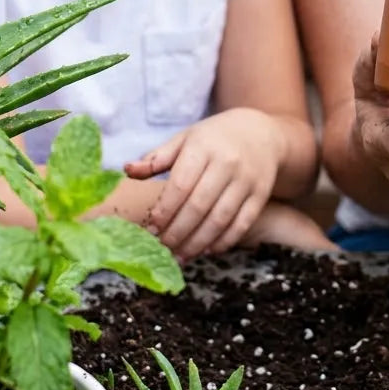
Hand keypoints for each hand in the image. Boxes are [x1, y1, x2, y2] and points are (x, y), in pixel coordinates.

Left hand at [124, 108, 280, 258]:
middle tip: (162, 248)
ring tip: (181, 256)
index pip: (180, 185)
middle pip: (199, 206)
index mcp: (203, 147)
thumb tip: (127, 170)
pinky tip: (207, 250)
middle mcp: (227, 163)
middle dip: (177, 232)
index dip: (164, 211)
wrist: (261, 132)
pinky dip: (224, 241)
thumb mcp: (185, 139)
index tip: (151, 229)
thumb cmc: (214, 138)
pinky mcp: (261, 194)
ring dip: (198, 243)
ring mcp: (246, 179)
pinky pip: (242, 224)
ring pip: (220, 219)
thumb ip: (156, 158)